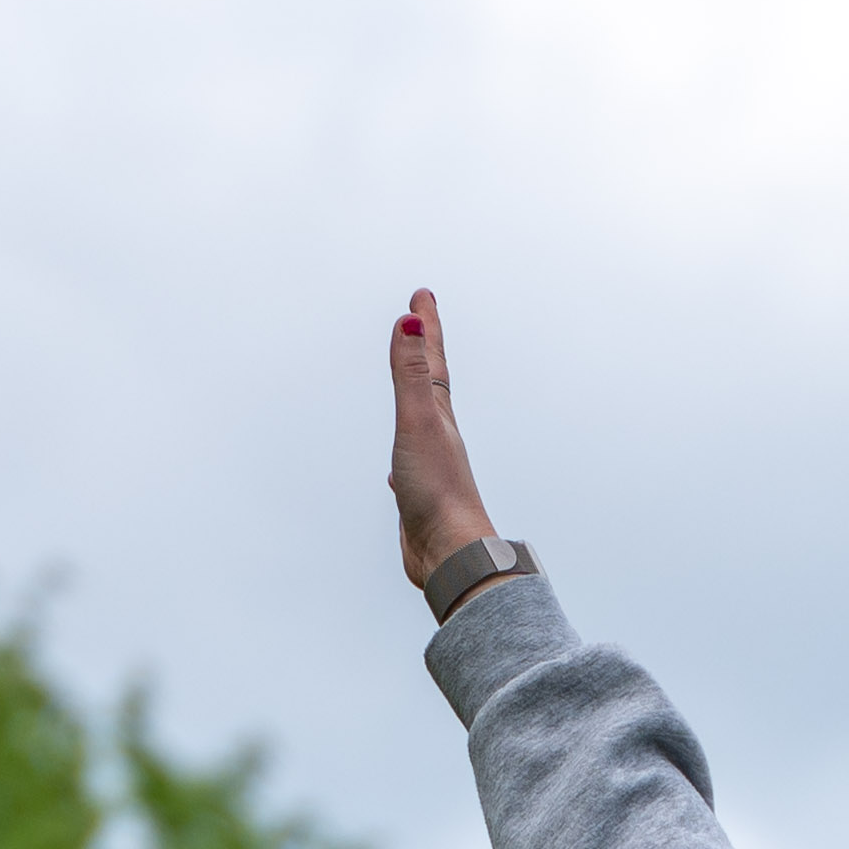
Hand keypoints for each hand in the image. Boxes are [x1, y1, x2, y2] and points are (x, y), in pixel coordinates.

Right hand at [388, 290, 493, 588]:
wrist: (451, 553)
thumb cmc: (438, 489)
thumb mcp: (419, 421)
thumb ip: (412, 373)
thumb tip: (411, 320)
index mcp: (439, 417)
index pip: (432, 360)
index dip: (426, 326)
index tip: (421, 295)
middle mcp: (438, 437)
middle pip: (430, 384)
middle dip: (423, 352)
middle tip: (418, 321)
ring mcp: (429, 467)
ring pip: (421, 425)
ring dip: (415, 400)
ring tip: (411, 387)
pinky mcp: (419, 498)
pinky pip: (409, 469)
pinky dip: (402, 459)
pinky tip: (398, 472)